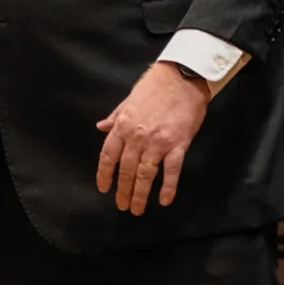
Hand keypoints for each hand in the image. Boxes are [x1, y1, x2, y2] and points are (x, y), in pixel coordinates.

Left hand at [96, 61, 208, 215]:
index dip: (104, 174)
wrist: (182, 75)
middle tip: (121, 205)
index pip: (108, 155)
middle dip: (123, 190)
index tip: (104, 188)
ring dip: (140, 194)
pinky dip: (168, 187)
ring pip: (145, 174)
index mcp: (123, 124)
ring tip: (136, 209)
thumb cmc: (156, 84)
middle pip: (126, 169)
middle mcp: (137, 136)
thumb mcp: (130, 98)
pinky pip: (171, 171)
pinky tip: (163, 200)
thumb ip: (115, 116)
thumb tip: (101, 127)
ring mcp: (158, 142)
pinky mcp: (178, 144)